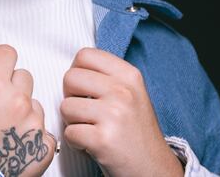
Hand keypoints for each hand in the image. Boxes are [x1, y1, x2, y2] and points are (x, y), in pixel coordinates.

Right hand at [0, 43, 55, 176]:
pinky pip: (45, 131)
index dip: (1, 64)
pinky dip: (34, 138)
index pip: (8, 54)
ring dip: (25, 113)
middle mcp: (17, 100)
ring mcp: (33, 123)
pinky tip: (16, 146)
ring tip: (6, 131)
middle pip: (24, 77)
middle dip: (14, 88)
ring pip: (36, 104)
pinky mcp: (44, 145)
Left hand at [60, 47, 183, 176]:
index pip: (84, 55)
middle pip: (69, 78)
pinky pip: (69, 133)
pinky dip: (75, 142)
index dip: (78, 72)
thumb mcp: (132, 93)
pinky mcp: (103, 139)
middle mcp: (123, 91)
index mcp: (129, 75)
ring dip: (72, 122)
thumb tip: (74, 67)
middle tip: (86, 112)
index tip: (86, 88)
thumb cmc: (136, 132)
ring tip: (91, 129)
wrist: (154, 169)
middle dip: (71, 97)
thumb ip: (107, 76)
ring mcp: (114, 115)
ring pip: (65, 107)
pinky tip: (91, 144)